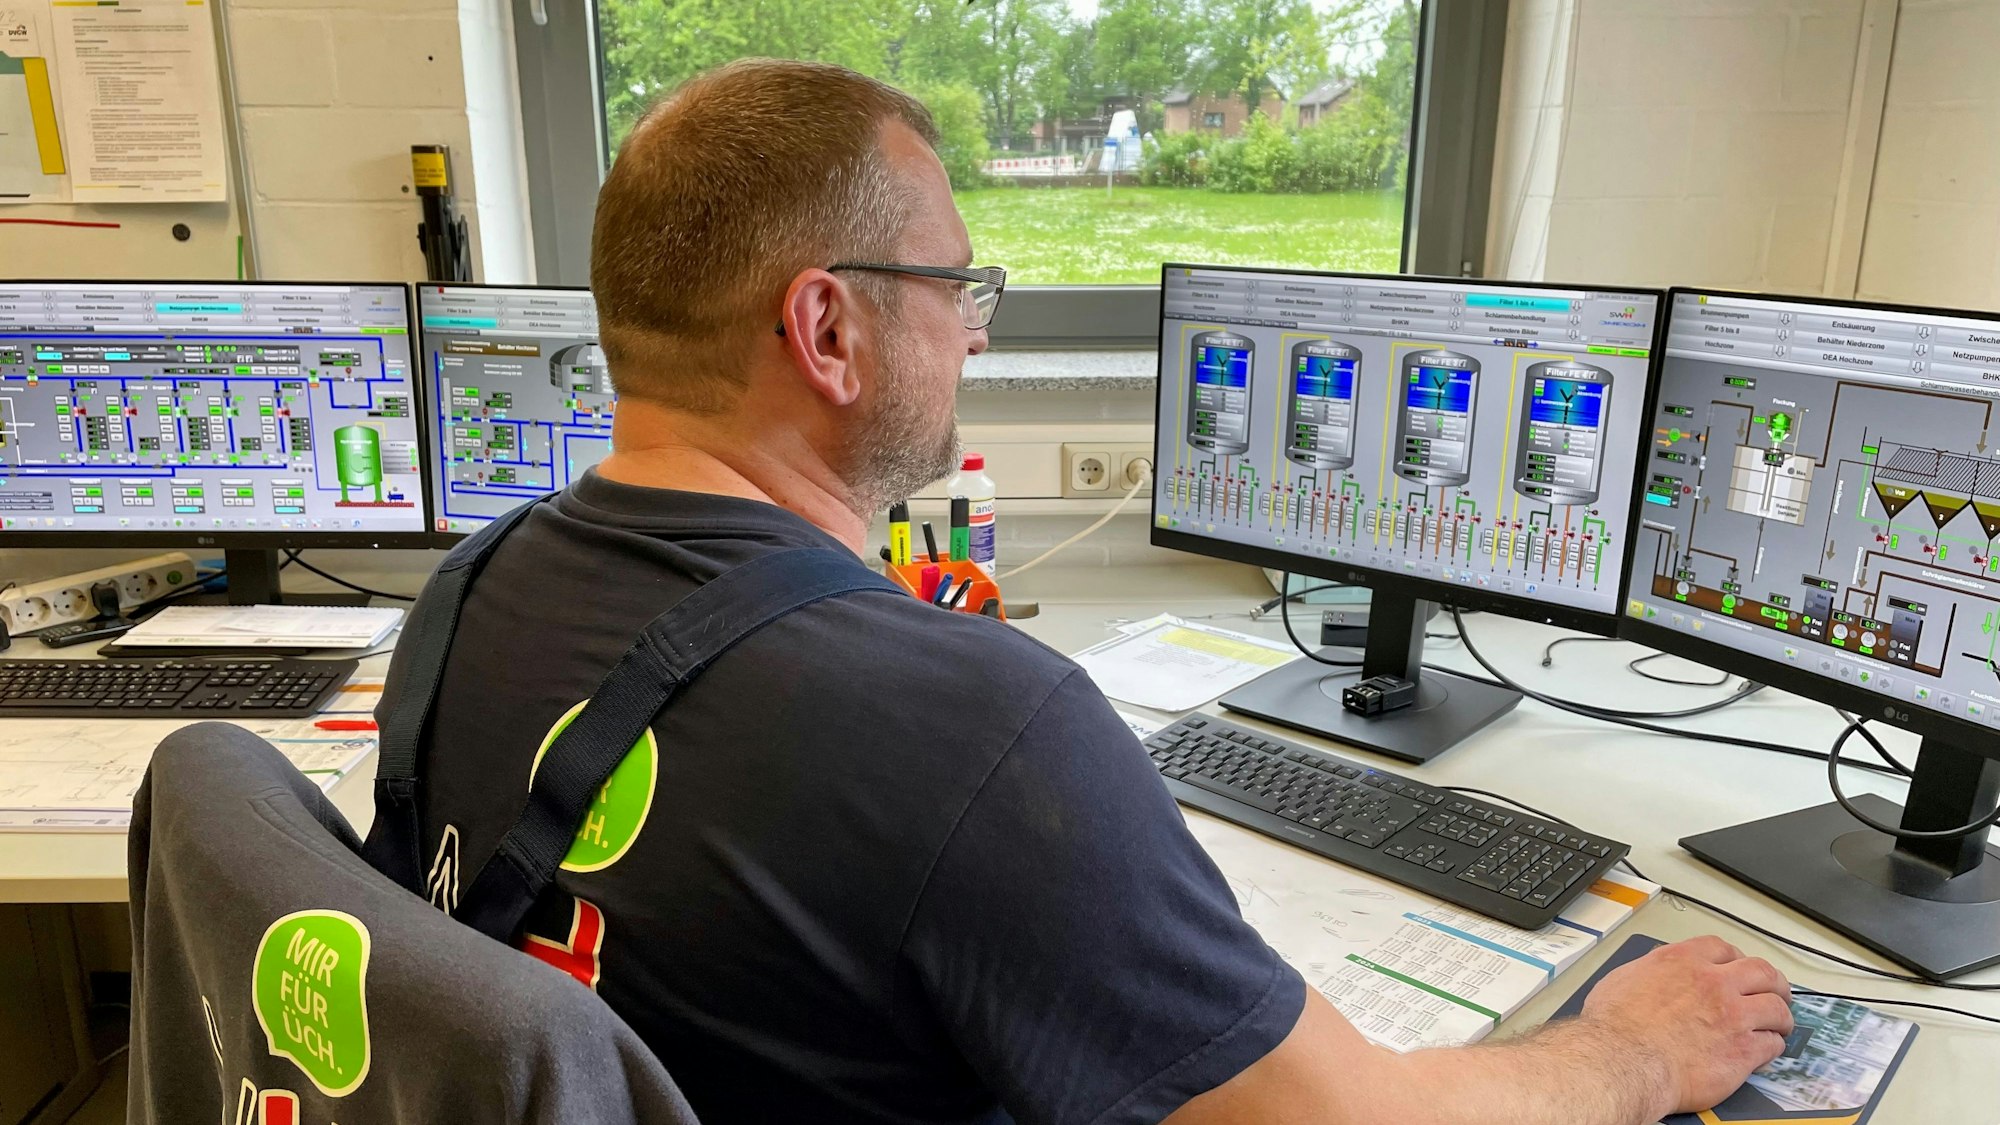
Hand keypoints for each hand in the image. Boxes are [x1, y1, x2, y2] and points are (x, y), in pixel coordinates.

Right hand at [1580, 936, 1792, 1116]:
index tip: (1739, 968)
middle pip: (1762, 972)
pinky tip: (1766, 1052)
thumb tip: (1657, 973)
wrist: (1622, 1060)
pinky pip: (1772, 1044)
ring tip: (1779, 1025)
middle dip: (1774, 982)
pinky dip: (1772, 1047)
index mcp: (1683, 961)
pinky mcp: (1743, 1049)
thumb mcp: (1625, 979)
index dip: (1737, 958)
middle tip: (1776, 992)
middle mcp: (1713, 982)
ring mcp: (1733, 1015)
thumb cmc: (1615, 1027)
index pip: (1723, 948)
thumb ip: (1651, 971)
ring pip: (1777, 1008)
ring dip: (1781, 1017)